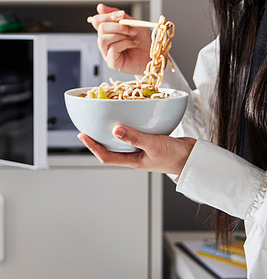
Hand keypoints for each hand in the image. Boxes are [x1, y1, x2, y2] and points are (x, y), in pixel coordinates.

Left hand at [77, 126, 195, 176]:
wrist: (195, 158)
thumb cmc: (176, 157)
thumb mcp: (154, 145)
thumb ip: (135, 137)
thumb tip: (115, 130)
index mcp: (133, 161)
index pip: (106, 156)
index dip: (92, 146)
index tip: (82, 135)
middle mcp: (134, 155)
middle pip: (110, 148)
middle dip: (98, 138)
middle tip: (87, 126)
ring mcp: (141, 149)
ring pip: (121, 140)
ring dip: (111, 132)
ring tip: (102, 120)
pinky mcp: (149, 141)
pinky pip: (133, 133)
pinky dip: (126, 126)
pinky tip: (126, 118)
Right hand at [88, 3, 151, 74]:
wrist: (155, 54)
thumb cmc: (144, 40)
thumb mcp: (131, 23)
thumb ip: (116, 15)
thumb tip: (100, 7)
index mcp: (108, 31)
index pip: (97, 21)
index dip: (107, 16)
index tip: (122, 15)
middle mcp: (106, 42)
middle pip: (100, 28)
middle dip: (117, 26)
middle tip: (131, 29)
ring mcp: (107, 53)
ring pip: (103, 39)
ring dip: (120, 35)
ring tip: (133, 36)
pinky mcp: (112, 62)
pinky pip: (112, 49)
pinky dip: (125, 44)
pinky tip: (133, 44)